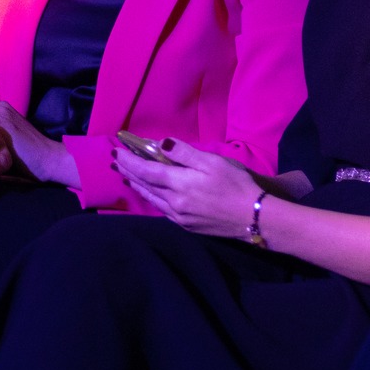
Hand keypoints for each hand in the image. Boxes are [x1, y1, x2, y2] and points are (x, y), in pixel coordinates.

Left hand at [110, 139, 262, 236]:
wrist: (254, 217)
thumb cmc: (236, 185)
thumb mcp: (213, 162)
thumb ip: (184, 153)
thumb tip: (160, 144)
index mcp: (179, 184)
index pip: (145, 171)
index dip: (129, 161)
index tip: (116, 151)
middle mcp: (174, 202)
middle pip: (145, 185)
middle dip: (129, 172)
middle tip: (116, 162)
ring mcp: (179, 217)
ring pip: (151, 199)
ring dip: (137, 186)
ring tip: (127, 177)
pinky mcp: (187, 225)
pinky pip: (162, 210)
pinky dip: (151, 198)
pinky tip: (151, 195)